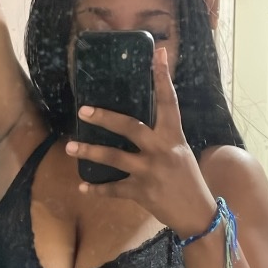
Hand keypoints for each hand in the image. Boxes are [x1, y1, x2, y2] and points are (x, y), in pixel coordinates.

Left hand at [65, 47, 216, 236]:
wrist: (198, 214)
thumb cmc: (189, 180)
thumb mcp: (181, 152)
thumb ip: (163, 138)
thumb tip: (141, 124)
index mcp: (174, 136)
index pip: (169, 101)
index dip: (162, 76)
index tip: (156, 53)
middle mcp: (162, 150)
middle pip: (130, 127)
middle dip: (105, 117)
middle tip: (83, 110)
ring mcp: (151, 171)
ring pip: (114, 157)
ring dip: (89, 152)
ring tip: (69, 147)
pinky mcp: (142, 192)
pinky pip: (113, 190)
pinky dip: (97, 190)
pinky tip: (82, 188)